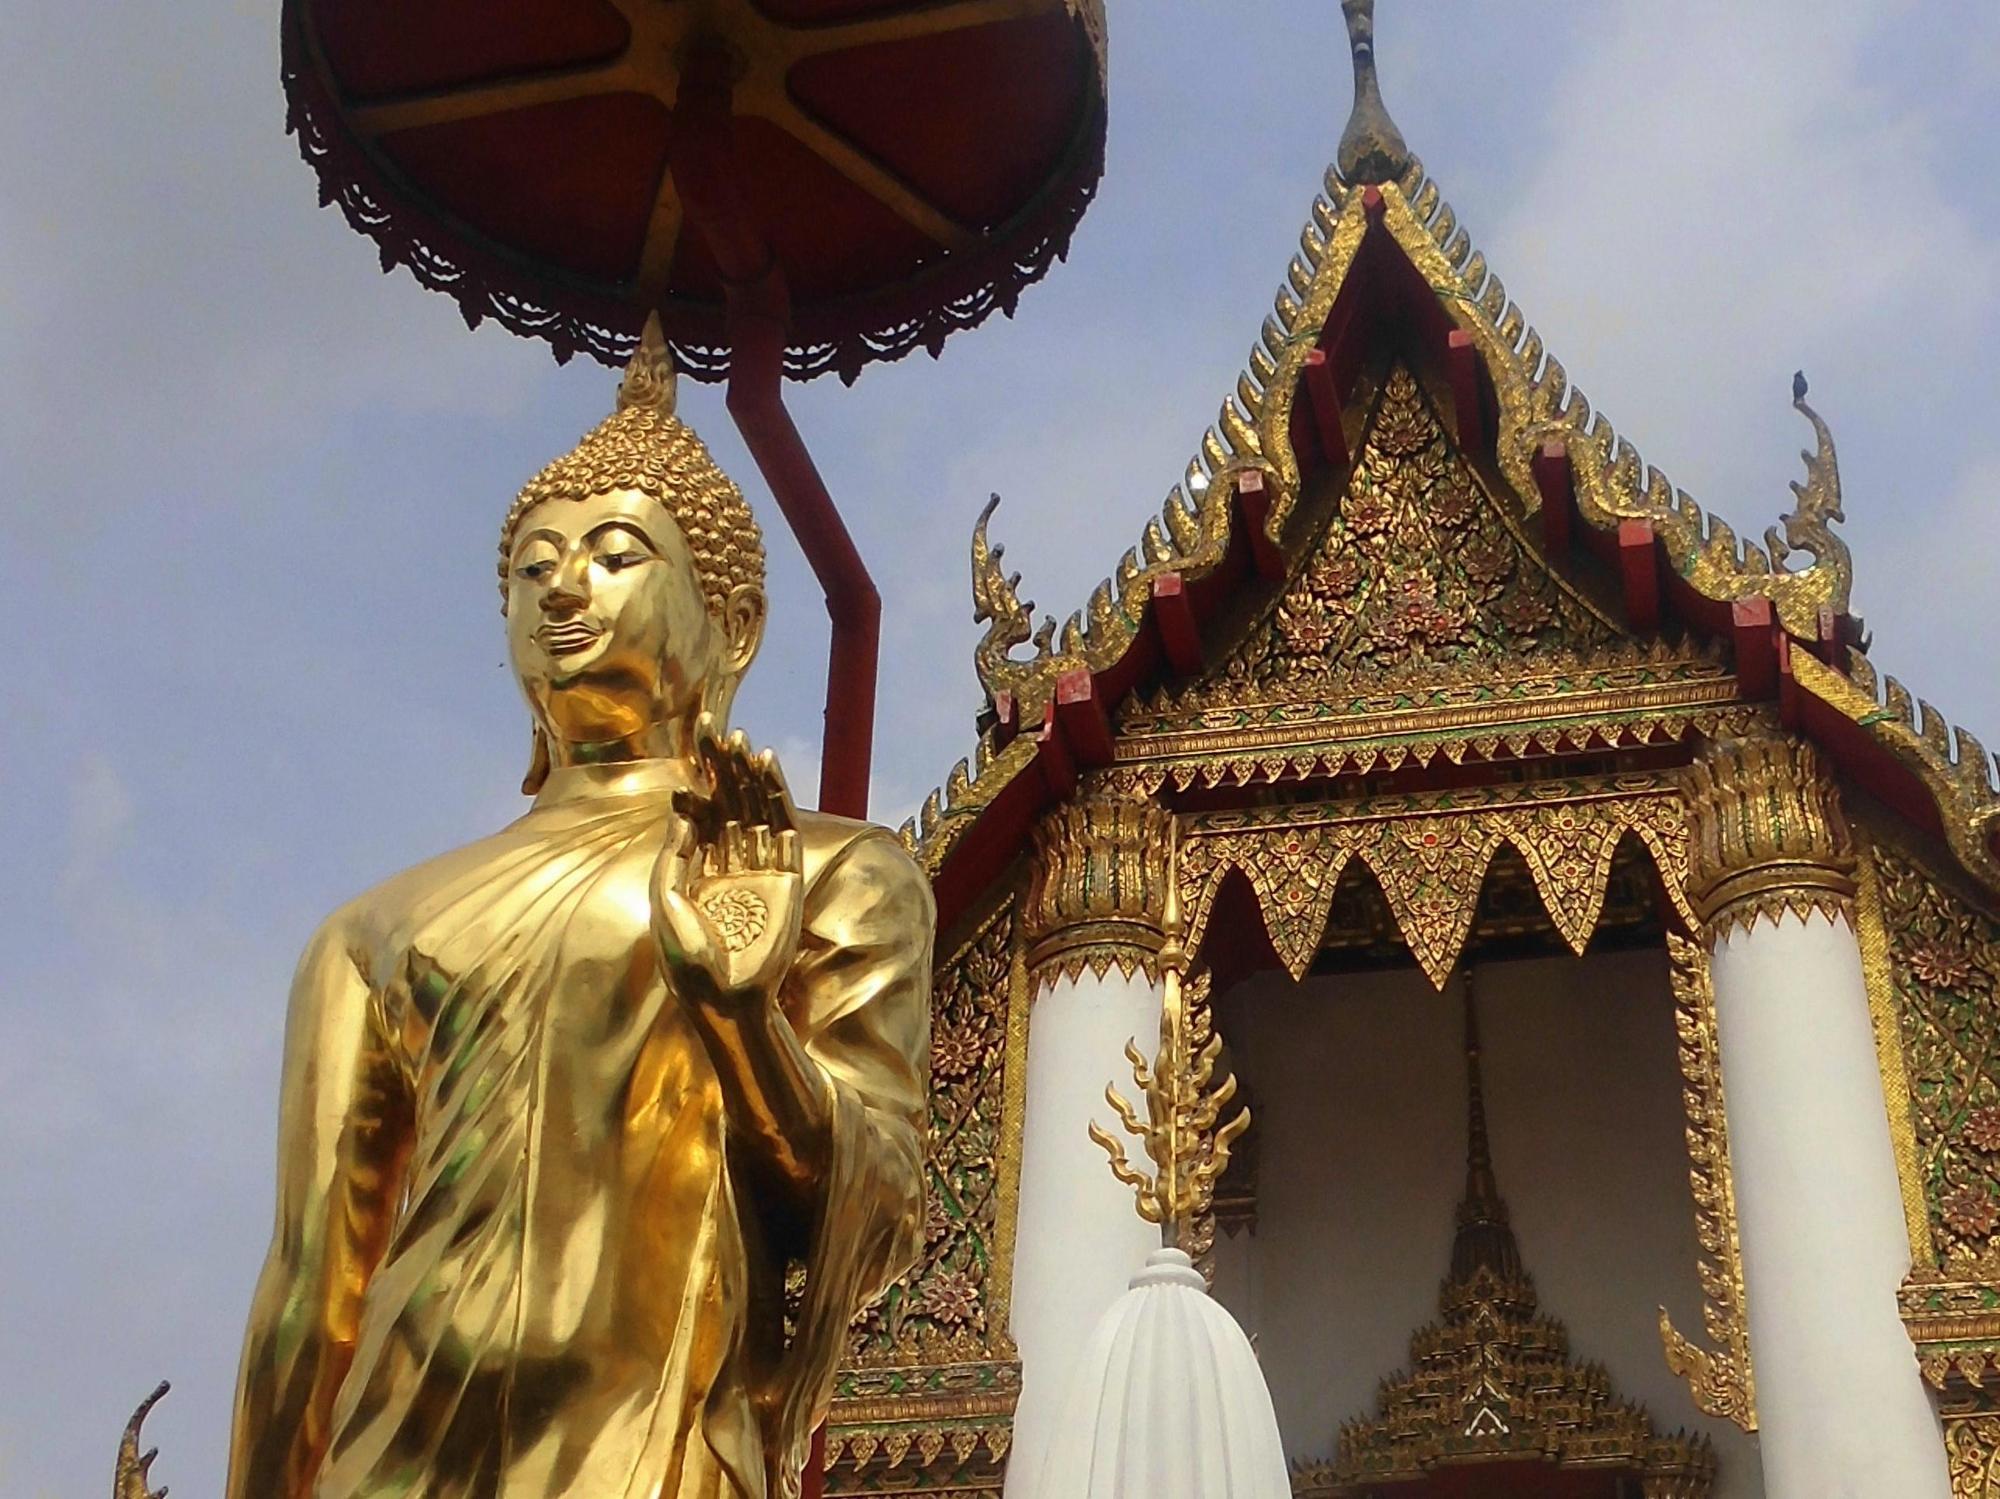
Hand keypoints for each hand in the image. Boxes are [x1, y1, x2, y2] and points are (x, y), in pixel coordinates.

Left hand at [652, 717, 803, 1010]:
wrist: (727, 1001)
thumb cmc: (688, 961)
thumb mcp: (666, 900)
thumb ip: (674, 851)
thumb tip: (682, 802)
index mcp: (700, 874)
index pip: (701, 815)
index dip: (698, 780)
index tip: (691, 747)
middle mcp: (732, 867)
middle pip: (729, 805)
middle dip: (722, 769)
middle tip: (714, 729)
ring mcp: (760, 871)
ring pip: (755, 810)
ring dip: (747, 775)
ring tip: (739, 739)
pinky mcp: (787, 878)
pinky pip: (783, 827)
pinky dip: (776, 795)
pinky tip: (765, 765)